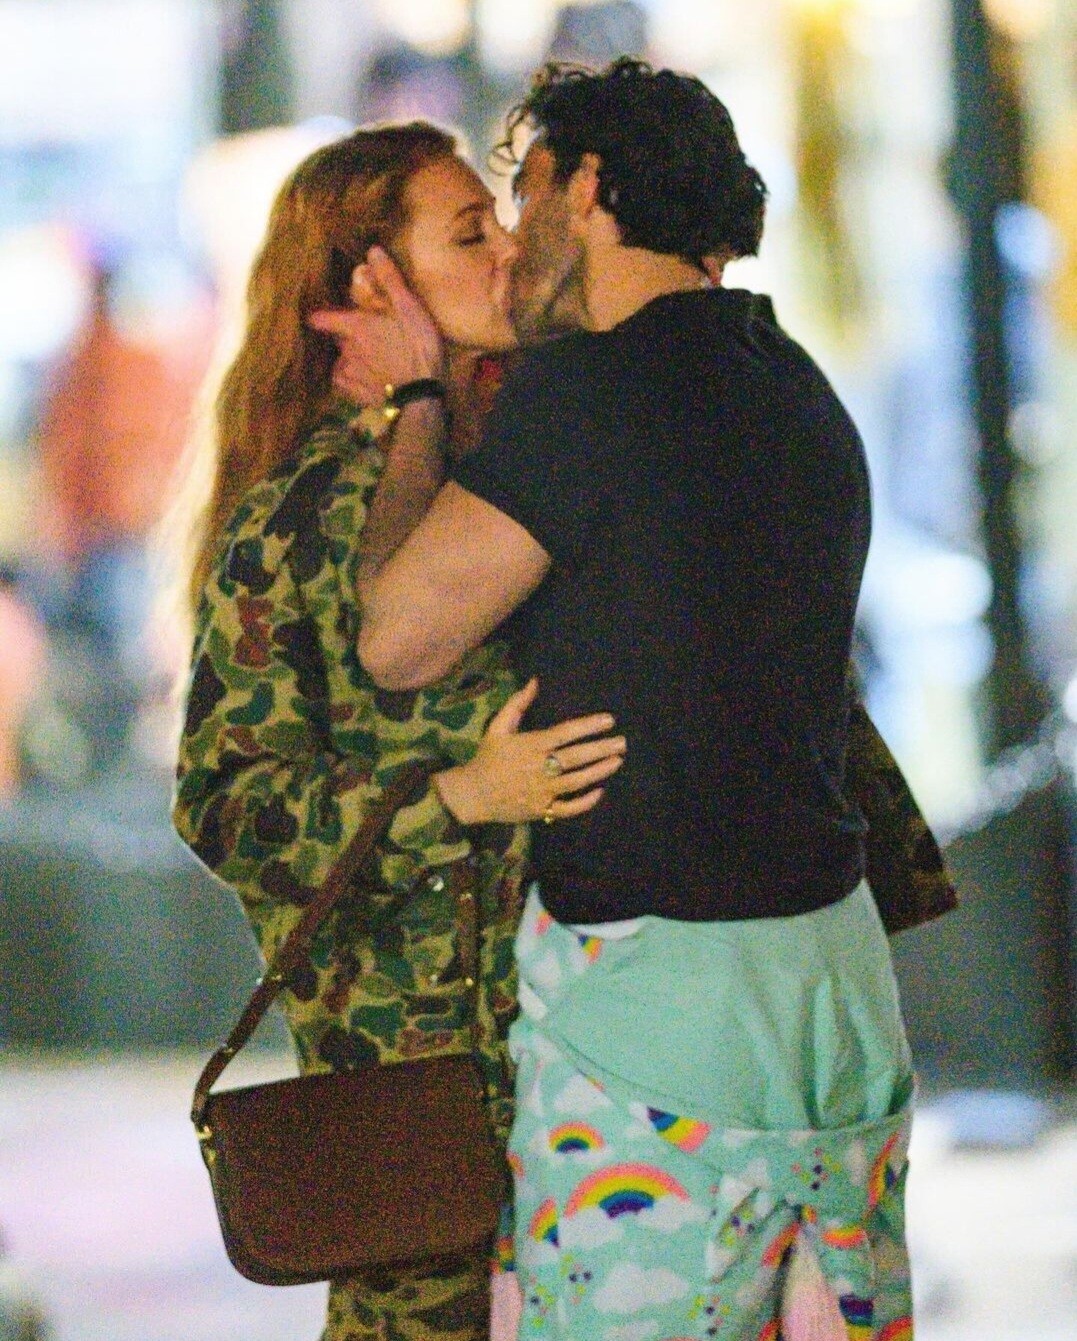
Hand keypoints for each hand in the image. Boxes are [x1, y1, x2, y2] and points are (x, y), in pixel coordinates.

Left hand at [307, 246, 444, 403]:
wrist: (421, 396)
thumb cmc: (419, 348)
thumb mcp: (409, 308)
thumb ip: (389, 280)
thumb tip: (372, 250)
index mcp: (356, 326)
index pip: (324, 318)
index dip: (320, 317)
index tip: (317, 317)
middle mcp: (346, 349)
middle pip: (336, 339)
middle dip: (345, 336)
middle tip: (363, 336)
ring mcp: (349, 373)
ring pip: (340, 360)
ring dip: (349, 358)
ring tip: (368, 359)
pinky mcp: (355, 394)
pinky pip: (344, 383)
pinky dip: (350, 379)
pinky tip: (362, 378)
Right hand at [433, 678, 625, 825]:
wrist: (472, 794)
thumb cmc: (487, 757)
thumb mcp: (497, 727)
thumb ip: (517, 704)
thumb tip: (534, 681)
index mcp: (530, 745)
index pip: (564, 733)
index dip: (588, 726)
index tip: (609, 720)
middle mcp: (539, 768)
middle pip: (576, 757)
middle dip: (601, 749)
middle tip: (622, 742)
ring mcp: (542, 791)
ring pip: (576, 781)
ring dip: (599, 771)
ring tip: (617, 761)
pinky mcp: (542, 809)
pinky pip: (568, 808)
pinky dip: (585, 802)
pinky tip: (599, 791)